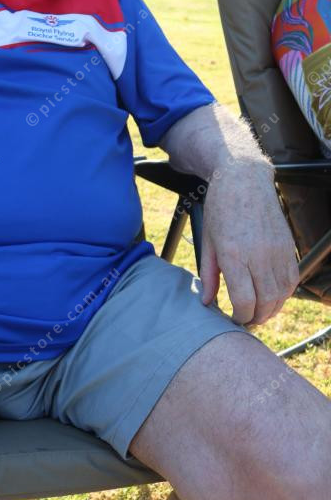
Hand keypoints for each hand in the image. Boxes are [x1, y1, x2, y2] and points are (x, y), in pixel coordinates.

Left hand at [199, 163, 299, 325]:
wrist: (243, 179)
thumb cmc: (220, 209)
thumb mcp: (208, 241)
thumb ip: (208, 274)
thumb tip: (207, 302)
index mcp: (234, 254)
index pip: (244, 300)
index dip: (240, 317)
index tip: (233, 319)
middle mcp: (259, 254)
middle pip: (265, 302)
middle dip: (255, 317)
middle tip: (245, 319)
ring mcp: (277, 251)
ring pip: (281, 294)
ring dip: (271, 309)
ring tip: (258, 311)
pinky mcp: (288, 247)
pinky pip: (292, 280)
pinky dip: (283, 294)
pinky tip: (271, 295)